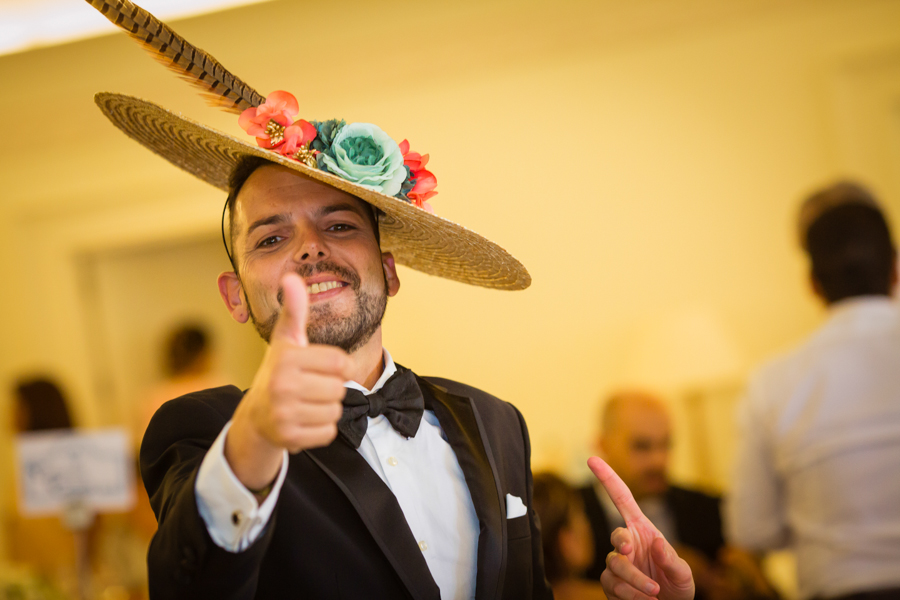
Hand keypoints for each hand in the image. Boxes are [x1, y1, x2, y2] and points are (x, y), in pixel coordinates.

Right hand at [226, 273, 351, 489]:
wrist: (256, 414)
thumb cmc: (279, 371)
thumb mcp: (286, 340)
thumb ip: (294, 311)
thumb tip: (292, 277)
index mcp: (286, 358)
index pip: (340, 363)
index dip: (339, 367)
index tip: (324, 369)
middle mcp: (282, 385)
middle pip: (340, 389)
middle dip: (331, 389)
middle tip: (310, 388)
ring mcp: (284, 413)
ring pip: (335, 411)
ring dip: (327, 409)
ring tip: (307, 403)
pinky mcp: (288, 437)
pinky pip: (328, 432)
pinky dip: (322, 429)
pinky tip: (304, 420)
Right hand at [589, 456, 694, 599]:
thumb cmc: (676, 587)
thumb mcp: (683, 573)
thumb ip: (671, 559)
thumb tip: (657, 543)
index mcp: (642, 530)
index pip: (621, 499)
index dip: (607, 478)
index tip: (592, 458)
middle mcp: (627, 544)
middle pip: (617, 536)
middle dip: (624, 544)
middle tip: (632, 551)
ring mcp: (616, 564)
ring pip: (615, 565)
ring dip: (634, 581)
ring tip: (654, 595)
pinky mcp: (610, 584)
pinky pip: (612, 585)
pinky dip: (629, 595)